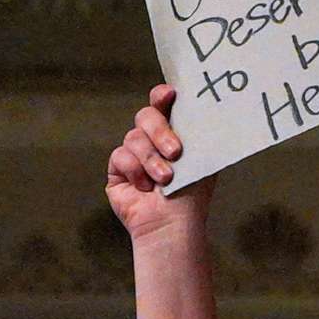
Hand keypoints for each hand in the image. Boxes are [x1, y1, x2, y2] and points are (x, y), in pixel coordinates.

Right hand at [106, 86, 213, 241]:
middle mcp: (152, 141)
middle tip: (175, 152)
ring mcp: (133, 155)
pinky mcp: (117, 170)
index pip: (163, 105)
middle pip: (145, 116)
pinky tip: (145, 188)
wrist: (172, 224)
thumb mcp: (200, 158)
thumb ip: (196, 130)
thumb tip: (200, 105)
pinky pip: (120, 156)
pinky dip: (135, 171)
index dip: (162, 96)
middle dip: (159, 131)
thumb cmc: (191, 195)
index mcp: (173, 133)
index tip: (170, 94)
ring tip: (165, 180)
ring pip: (133, 137)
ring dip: (151, 160)